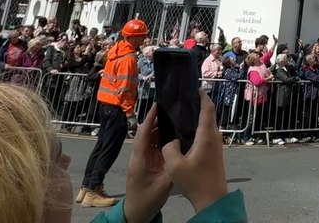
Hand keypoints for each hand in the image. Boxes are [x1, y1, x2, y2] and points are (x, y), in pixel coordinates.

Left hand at [123, 106, 173, 222]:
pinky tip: (172, 136)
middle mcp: (139, 157)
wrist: (136, 213)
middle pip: (145, 134)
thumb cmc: (147, 199)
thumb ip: (173, 168)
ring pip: (149, 140)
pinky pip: (153, 148)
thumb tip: (182, 151)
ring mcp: (142, 161)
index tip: (158, 106)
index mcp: (139, 160)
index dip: (149, 119)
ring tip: (174, 120)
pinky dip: (161, 140)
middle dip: (156, 121)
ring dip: (159, 130)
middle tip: (172, 110)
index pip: (142, 134)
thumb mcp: (163, 185)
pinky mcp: (147, 165)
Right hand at [162, 90, 228, 214]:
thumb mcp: (175, 166)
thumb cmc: (195, 181)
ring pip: (207, 125)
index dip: (202, 96)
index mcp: (206, 135)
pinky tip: (185, 133)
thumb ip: (169, 149)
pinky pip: (207, 133)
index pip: (207, 109)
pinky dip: (198, 128)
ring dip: (197, 117)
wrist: (212, 198)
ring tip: (181, 115)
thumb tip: (170, 141)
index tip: (196, 88)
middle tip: (182, 100)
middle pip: (208, 114)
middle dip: (198, 105)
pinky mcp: (215, 152)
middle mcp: (214, 136)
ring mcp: (216, 144)